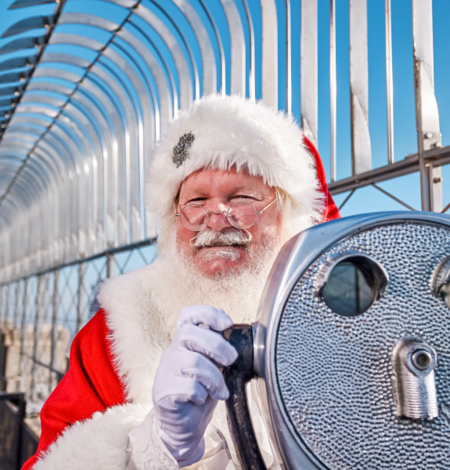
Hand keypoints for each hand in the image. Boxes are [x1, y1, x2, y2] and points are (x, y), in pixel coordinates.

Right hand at [152, 305, 237, 466]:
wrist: (182, 425)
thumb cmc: (200, 391)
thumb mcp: (213, 365)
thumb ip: (219, 350)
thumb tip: (238, 338)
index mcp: (184, 340)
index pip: (188, 315)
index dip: (207, 313)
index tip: (227, 323)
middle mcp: (172, 351)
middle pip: (190, 333)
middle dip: (217, 345)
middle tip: (231, 360)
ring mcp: (165, 370)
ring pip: (193, 362)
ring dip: (214, 377)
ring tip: (220, 389)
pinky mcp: (163, 392)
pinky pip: (189, 388)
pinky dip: (202, 394)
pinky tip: (203, 399)